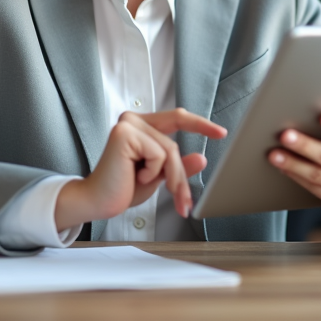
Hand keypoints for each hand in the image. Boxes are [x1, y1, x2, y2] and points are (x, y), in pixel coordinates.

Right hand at [55, 108, 226, 231]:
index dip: (201, 124)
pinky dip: (152, 173)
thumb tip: (201, 158)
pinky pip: (158, 155)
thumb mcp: (158, 176)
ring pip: (169, 151)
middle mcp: (133, 119)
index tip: (221, 133)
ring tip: (153, 188)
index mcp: (141, 125)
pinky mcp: (124, 134)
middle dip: (180, 175)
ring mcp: (127, 124)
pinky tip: (134, 176)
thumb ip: (177, 166)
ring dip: (169, 178)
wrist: (98, 202)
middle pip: (173, 143)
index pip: (177, 118)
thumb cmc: (123, 188)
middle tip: (182, 200)